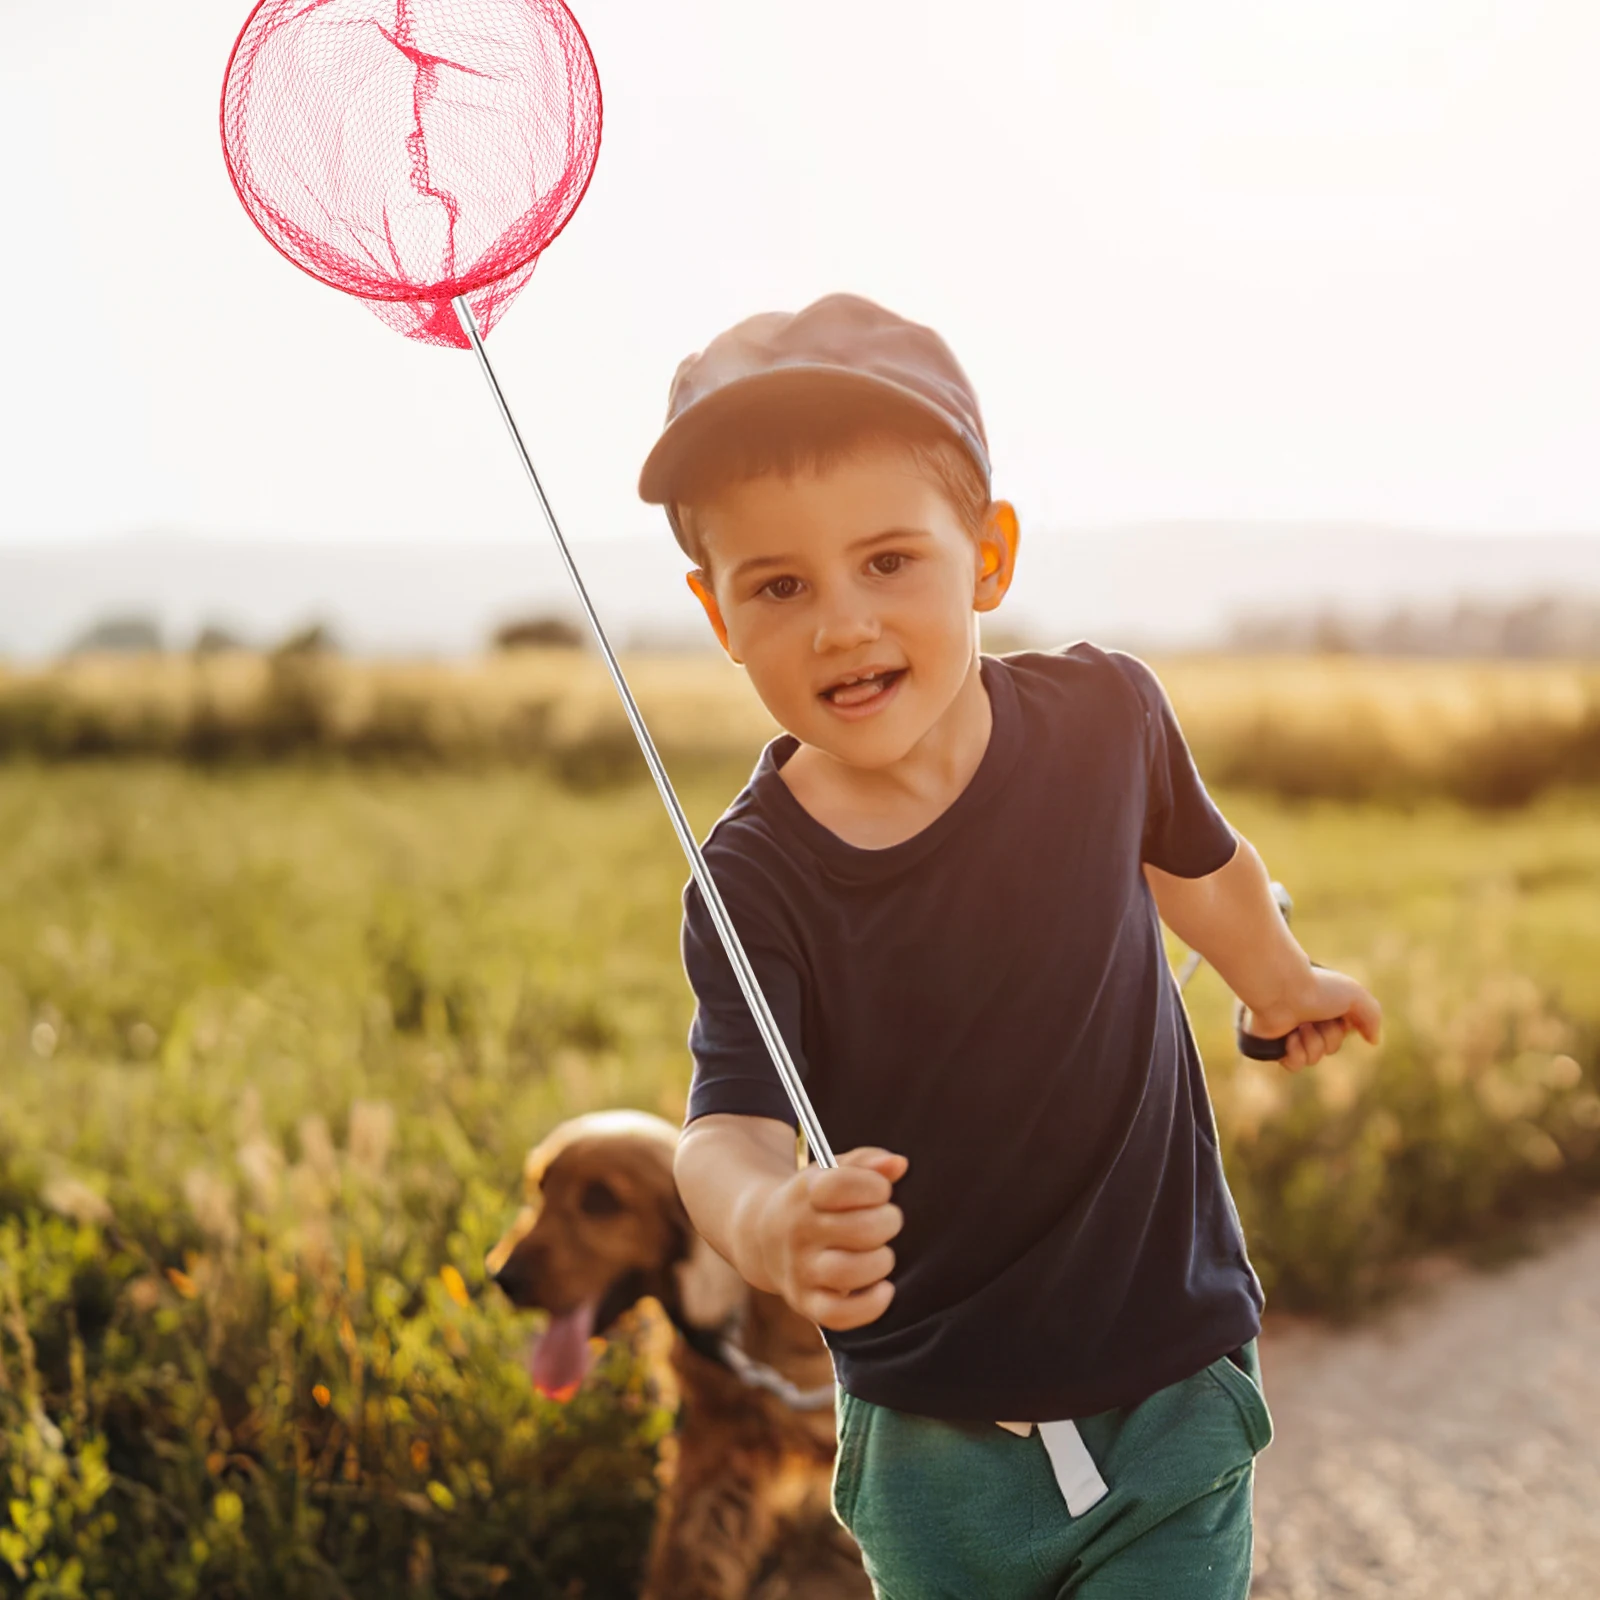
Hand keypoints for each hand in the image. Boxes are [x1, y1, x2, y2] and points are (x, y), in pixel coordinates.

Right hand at [749, 1146, 906, 1330]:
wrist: (762, 1236)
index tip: (880, 1191)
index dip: (875, 1186)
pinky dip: (870, 1306)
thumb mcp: (832, 1172)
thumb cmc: (814, 1202)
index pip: (843, 1185)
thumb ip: (867, 1162)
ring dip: (880, 1262)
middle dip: (888, 1223)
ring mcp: (800, 1269)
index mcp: (806, 1192)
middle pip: (860, 1230)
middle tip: (886, 1221)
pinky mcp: (805, 1302)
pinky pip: (839, 1314)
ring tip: (881, 1254)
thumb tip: (898, 1164)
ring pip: (850, 1272)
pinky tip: (883, 1289)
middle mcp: (799, 1231)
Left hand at [1240, 966, 1381, 1072]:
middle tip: (1314, 1018)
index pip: (1343, 1034)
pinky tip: (1289, 1037)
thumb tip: (1373, 1040)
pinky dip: (1295, 1053)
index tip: (1338, 1014)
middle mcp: (1308, 1020)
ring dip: (1312, 1043)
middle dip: (1328, 1036)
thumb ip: (1372, 1016)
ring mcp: (1290, 1032)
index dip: (1344, 1028)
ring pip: (1313, 1059)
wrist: (1281, 990)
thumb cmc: (1317, 989)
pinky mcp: (1274, 1044)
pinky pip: (1294, 1065)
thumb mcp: (1356, 996)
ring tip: (1300, 1025)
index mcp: (1324, 1009)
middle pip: (1331, 1047)